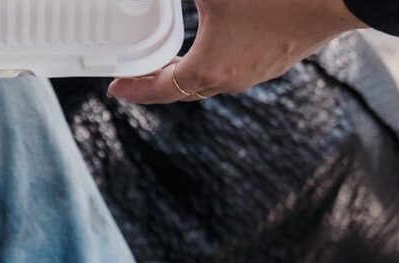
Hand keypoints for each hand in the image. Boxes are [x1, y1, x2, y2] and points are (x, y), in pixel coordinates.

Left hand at [108, 0, 365, 103]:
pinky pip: (239, 63)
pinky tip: (217, 39)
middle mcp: (235, 78)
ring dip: (188, 69)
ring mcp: (263, 69)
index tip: (114, 88)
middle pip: (184, 88)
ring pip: (213, 77)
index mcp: (210, 69)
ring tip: (173, 57)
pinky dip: (217, 57)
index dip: (134, 88)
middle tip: (138, 73)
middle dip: (158, 81)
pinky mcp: (284, 54)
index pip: (161, 89)